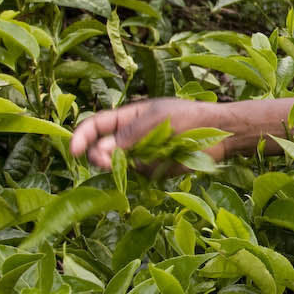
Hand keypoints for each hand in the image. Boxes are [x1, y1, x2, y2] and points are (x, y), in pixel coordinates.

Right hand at [70, 98, 230, 170]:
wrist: (219, 133)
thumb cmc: (190, 116)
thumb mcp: (158, 118)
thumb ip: (131, 134)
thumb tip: (101, 149)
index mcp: (128, 117)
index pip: (96, 125)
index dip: (82, 136)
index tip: (74, 150)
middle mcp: (129, 137)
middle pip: (99, 148)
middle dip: (96, 155)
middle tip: (104, 161)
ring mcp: (139, 154)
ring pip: (114, 164)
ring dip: (113, 167)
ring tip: (125, 165)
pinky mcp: (151, 170)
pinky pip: (134, 176)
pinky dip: (131, 177)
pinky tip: (139, 173)